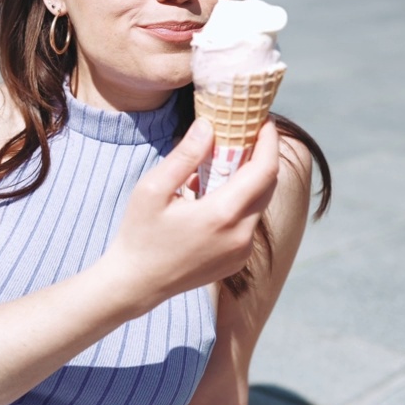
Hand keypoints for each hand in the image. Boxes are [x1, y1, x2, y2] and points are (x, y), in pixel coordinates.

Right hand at [106, 118, 280, 308]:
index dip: (269, 141)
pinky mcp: (237, 261)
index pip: (264, 169)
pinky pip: (248, 223)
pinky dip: (239, 203)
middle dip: (261, 156)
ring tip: (220, 165)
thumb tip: (209, 125)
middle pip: (268, 185)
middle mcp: (240, 235)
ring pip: (259, 204)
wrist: (136, 283)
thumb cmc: (140, 234)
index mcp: (222, 215)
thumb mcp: (153, 188)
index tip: (263, 121)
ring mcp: (241, 251)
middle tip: (243, 135)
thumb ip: (185, 155)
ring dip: (248, 180)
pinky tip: (211, 196)